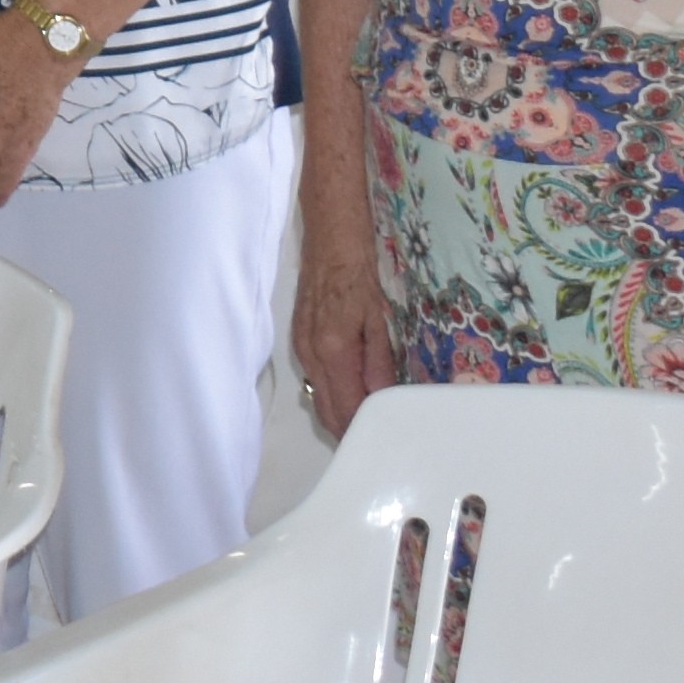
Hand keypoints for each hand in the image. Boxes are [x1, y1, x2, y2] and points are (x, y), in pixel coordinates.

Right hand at [294, 195, 392, 436]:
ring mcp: (301, 349)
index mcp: (333, 351)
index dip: (363, 430)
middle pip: (327, 412)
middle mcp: (311, 356)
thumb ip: (379, 362)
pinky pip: (316, 381)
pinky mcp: (299, 341)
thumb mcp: (379, 320)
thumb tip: (381, 399)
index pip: (346, 409)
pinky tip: (352, 393)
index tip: (384, 440)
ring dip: (341, 414)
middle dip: (350, 430)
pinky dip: (332, 395)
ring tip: (369, 420)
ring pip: (319, 399)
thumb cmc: (360, 276)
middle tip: (380, 437)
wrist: (331, 242)